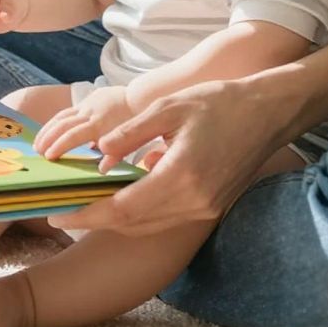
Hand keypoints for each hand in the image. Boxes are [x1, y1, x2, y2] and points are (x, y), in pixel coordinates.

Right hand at [34, 84, 134, 161]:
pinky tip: (50, 132)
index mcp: (100, 124)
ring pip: (62, 116)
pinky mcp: (87, 100)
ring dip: (47, 129)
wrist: (141, 97)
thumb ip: (115, 155)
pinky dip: (56, 122)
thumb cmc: (135, 123)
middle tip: (37, 152)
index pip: (74, 135)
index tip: (48, 156)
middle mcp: (90, 112)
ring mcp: (87, 104)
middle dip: (47, 138)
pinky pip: (67, 112)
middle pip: (63, 124)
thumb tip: (102, 170)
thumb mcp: (129, 141)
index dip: (60, 145)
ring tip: (37, 144)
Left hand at [49, 70, 305, 237]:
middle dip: (92, 220)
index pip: (122, 208)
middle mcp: (194, 202)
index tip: (57, 211)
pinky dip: (137, 212)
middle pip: (132, 223)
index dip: (86, 213)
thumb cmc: (221, 102)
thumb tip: (98, 155)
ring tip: (82, 205)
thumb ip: (131, 133)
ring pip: (147, 225)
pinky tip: (119, 196)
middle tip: (60, 210)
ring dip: (113, 218)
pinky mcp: (210, 208)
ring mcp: (204, 209)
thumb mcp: (170, 108)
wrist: (269, 112)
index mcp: (182, 176)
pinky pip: (164, 218)